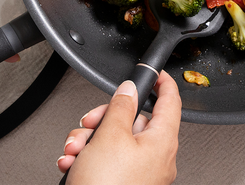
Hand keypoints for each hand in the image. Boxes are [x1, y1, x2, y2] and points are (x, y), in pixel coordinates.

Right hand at [57, 70, 180, 184]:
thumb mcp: (110, 136)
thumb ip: (120, 107)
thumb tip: (129, 90)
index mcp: (162, 141)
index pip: (171, 102)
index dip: (163, 83)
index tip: (156, 72)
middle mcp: (156, 158)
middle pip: (133, 121)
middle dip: (104, 119)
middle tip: (89, 122)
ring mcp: (140, 174)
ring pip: (114, 141)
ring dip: (90, 140)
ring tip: (75, 150)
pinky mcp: (124, 184)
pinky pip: (108, 161)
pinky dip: (89, 158)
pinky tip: (73, 164)